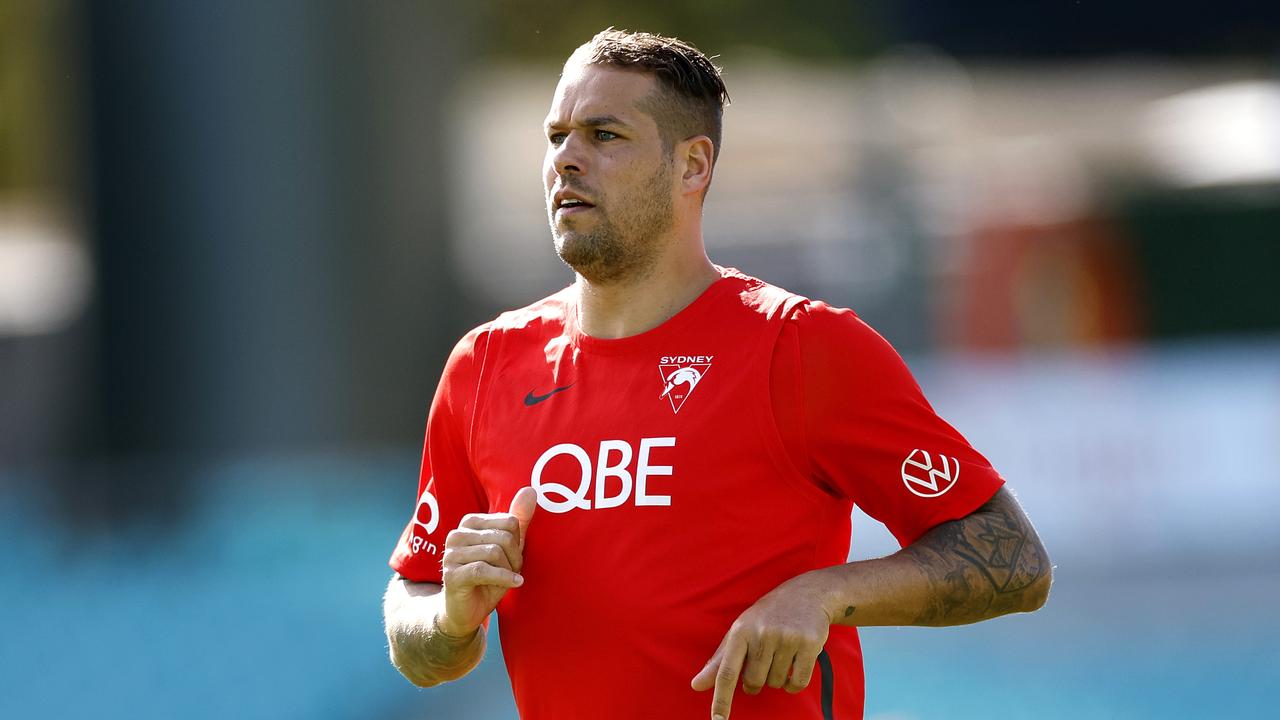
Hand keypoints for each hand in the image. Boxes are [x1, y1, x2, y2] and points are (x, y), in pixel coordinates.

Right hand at [438, 486, 536, 636]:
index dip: (519, 543)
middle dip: (515, 558)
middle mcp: (457, 534)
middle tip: (513, 572)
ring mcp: (451, 554)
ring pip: (494, 553)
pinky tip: (515, 584)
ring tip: (509, 579)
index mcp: (470, 523)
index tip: (515, 558)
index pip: (509, 522)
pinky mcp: (451, 575)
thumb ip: (519, 521)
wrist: (467, 612)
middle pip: (503, 537)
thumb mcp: (508, 550)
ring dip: (509, 570)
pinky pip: (484, 570)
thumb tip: (530, 490)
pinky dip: (504, 578)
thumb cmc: (489, 578)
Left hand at [691, 572, 834, 719]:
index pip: (726, 672)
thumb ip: (719, 661)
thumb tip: (696, 686)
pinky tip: (795, 665)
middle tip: (762, 662)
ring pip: (776, 683)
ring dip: (777, 679)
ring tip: (780, 655)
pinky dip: (794, 684)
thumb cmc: (766, 616)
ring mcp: (786, 638)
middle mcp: (762, 633)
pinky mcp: (809, 644)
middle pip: (753, 682)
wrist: (807, 594)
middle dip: (756, 681)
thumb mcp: (740, 631)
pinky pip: (797, 684)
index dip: (721, 699)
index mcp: (740, 631)